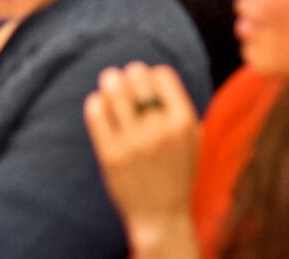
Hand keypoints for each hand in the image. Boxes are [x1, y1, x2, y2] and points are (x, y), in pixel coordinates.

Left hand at [83, 63, 201, 258]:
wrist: (162, 216)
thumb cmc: (178, 172)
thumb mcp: (192, 139)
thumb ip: (180, 108)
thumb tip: (156, 74)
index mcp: (183, 122)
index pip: (163, 76)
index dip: (153, 73)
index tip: (147, 78)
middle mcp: (159, 129)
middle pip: (138, 80)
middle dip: (130, 73)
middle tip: (123, 76)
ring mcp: (133, 143)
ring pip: (115, 94)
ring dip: (110, 82)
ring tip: (109, 81)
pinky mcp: (110, 155)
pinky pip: (97, 116)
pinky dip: (96, 103)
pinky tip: (98, 103)